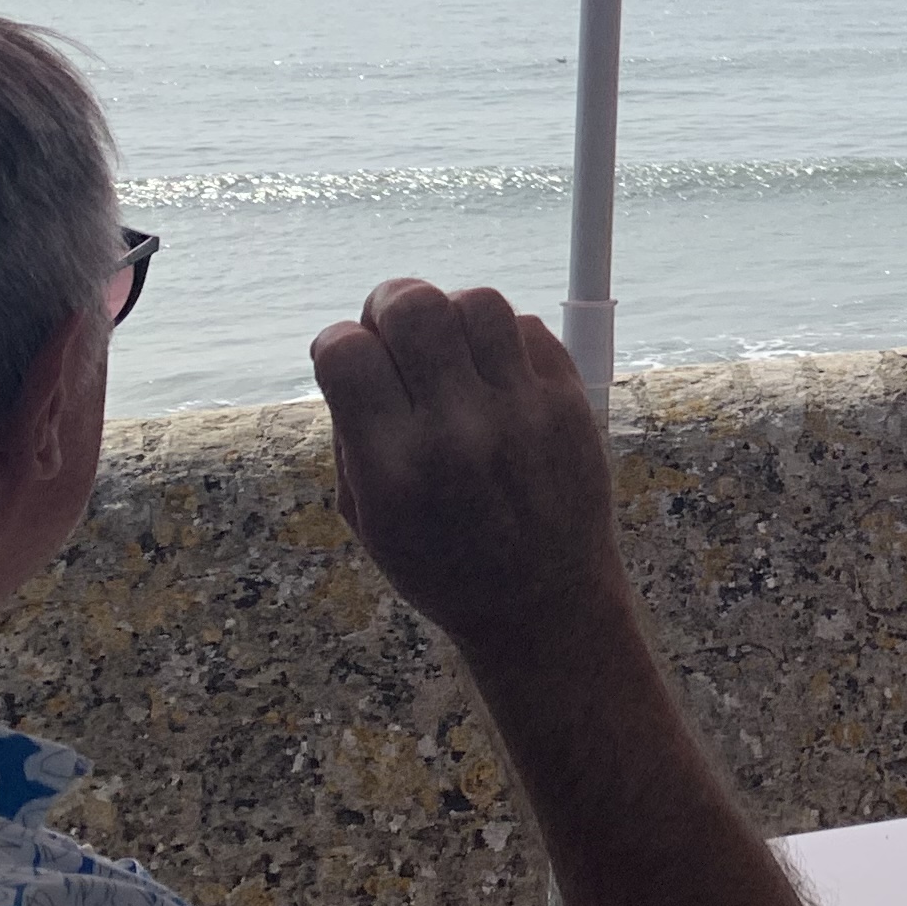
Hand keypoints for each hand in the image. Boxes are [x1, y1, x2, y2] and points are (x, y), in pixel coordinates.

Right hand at [310, 279, 628, 655]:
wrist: (544, 604)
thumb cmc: (444, 565)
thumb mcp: (368, 517)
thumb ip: (351, 431)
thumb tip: (348, 347)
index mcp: (393, 466)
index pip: (345, 351)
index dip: (336, 342)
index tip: (348, 359)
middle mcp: (458, 431)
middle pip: (413, 306)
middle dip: (390, 304)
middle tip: (394, 331)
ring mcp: (522, 412)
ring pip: (478, 301)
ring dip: (451, 312)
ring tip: (447, 347)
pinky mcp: (570, 403)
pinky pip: (528, 327)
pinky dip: (501, 337)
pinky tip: (492, 370)